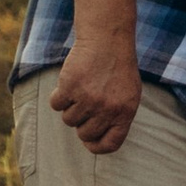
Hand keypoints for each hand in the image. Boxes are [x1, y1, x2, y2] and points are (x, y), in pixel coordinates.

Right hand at [51, 33, 141, 153]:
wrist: (107, 38)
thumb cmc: (118, 67)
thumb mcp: (129, 93)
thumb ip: (117, 117)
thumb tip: (97, 142)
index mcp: (126, 112)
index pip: (110, 144)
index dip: (97, 146)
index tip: (89, 141)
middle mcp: (108, 109)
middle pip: (84, 134)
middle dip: (82, 123)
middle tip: (86, 104)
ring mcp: (89, 99)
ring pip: (68, 120)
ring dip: (71, 106)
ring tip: (82, 87)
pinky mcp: (70, 88)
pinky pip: (56, 104)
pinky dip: (59, 95)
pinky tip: (70, 81)